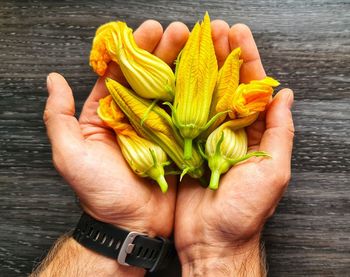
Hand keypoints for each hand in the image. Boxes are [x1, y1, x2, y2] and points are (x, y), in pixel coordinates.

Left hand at [44, 20, 188, 236]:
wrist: (131, 224)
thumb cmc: (100, 194)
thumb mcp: (70, 155)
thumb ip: (59, 117)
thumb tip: (53, 80)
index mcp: (108, 114)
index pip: (120, 73)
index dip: (133, 50)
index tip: (147, 30)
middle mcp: (134, 116)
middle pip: (149, 77)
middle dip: (163, 51)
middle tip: (178, 31)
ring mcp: (159, 127)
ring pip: (170, 90)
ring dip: (183, 66)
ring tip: (197, 44)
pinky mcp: (178, 141)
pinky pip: (187, 114)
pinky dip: (197, 95)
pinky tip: (207, 77)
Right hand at [175, 23, 293, 275]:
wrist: (211, 240)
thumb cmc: (244, 211)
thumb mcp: (272, 171)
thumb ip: (280, 132)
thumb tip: (285, 94)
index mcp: (253, 133)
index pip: (252, 89)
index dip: (246, 60)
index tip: (238, 35)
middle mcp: (228, 131)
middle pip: (225, 86)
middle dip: (221, 56)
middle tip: (214, 30)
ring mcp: (204, 138)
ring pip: (202, 96)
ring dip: (198, 69)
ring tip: (193, 42)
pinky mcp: (182, 147)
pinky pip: (180, 116)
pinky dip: (176, 94)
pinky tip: (171, 74)